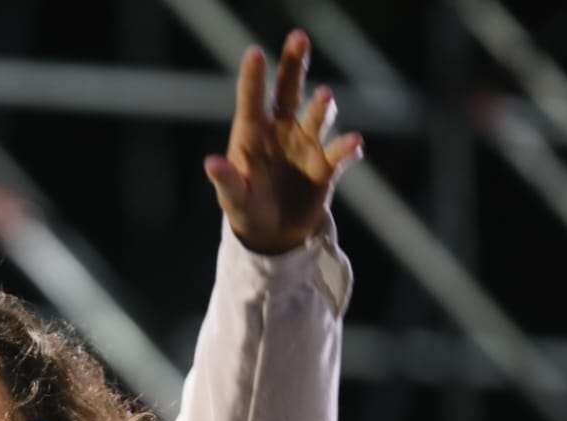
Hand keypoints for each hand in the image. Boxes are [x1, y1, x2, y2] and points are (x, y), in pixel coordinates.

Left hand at [204, 30, 363, 255]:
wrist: (274, 235)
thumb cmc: (247, 209)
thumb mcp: (233, 198)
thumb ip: (226, 181)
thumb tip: (211, 164)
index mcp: (252, 134)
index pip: (252, 100)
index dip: (254, 77)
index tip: (255, 53)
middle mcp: (281, 131)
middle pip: (289, 90)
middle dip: (294, 64)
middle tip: (299, 38)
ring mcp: (306, 145)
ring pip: (316, 117)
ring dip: (322, 108)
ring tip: (325, 97)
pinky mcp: (326, 166)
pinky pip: (339, 153)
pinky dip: (348, 147)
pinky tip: (355, 142)